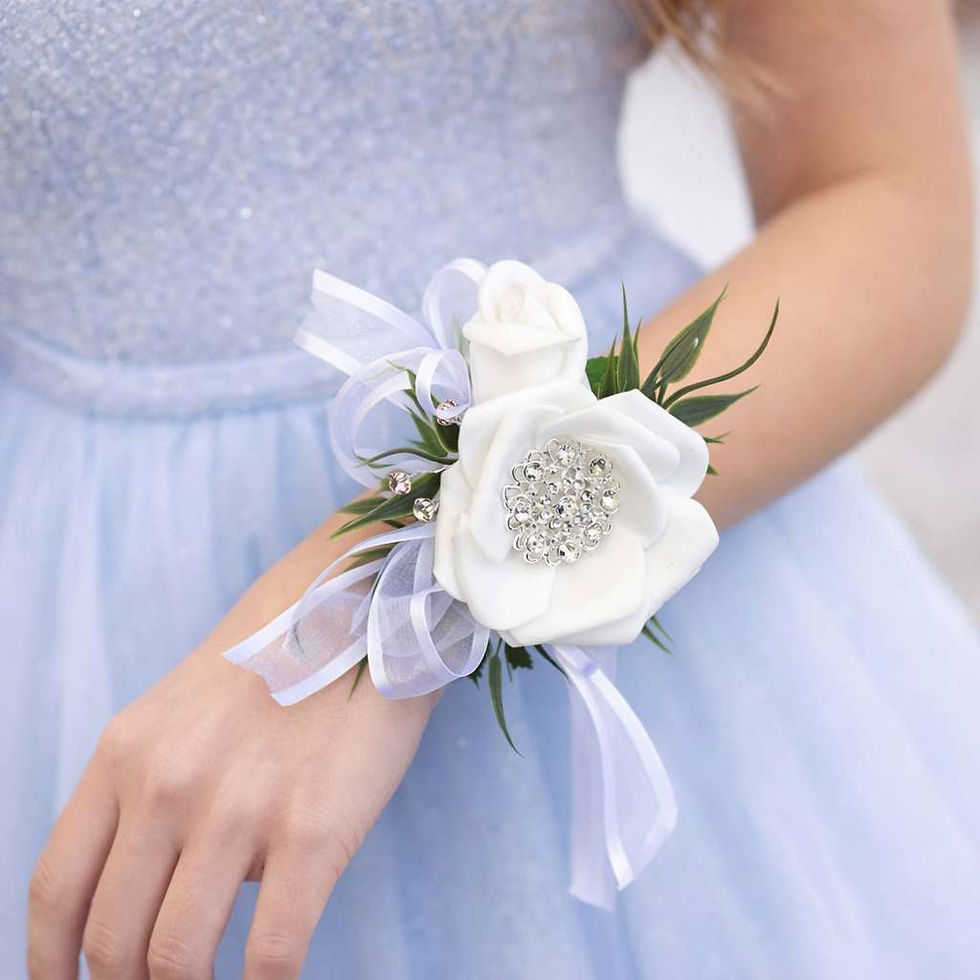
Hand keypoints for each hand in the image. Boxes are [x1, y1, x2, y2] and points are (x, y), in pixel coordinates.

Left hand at [27, 520, 437, 978]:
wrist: (365, 601)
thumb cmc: (283, 657)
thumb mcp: (187, 707)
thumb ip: (157, 789)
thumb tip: (176, 886)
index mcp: (126, 751)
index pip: (57, 889)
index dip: (53, 962)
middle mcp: (167, 784)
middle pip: (114, 937)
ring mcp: (237, 807)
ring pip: (180, 959)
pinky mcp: (312, 828)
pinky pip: (272, 952)